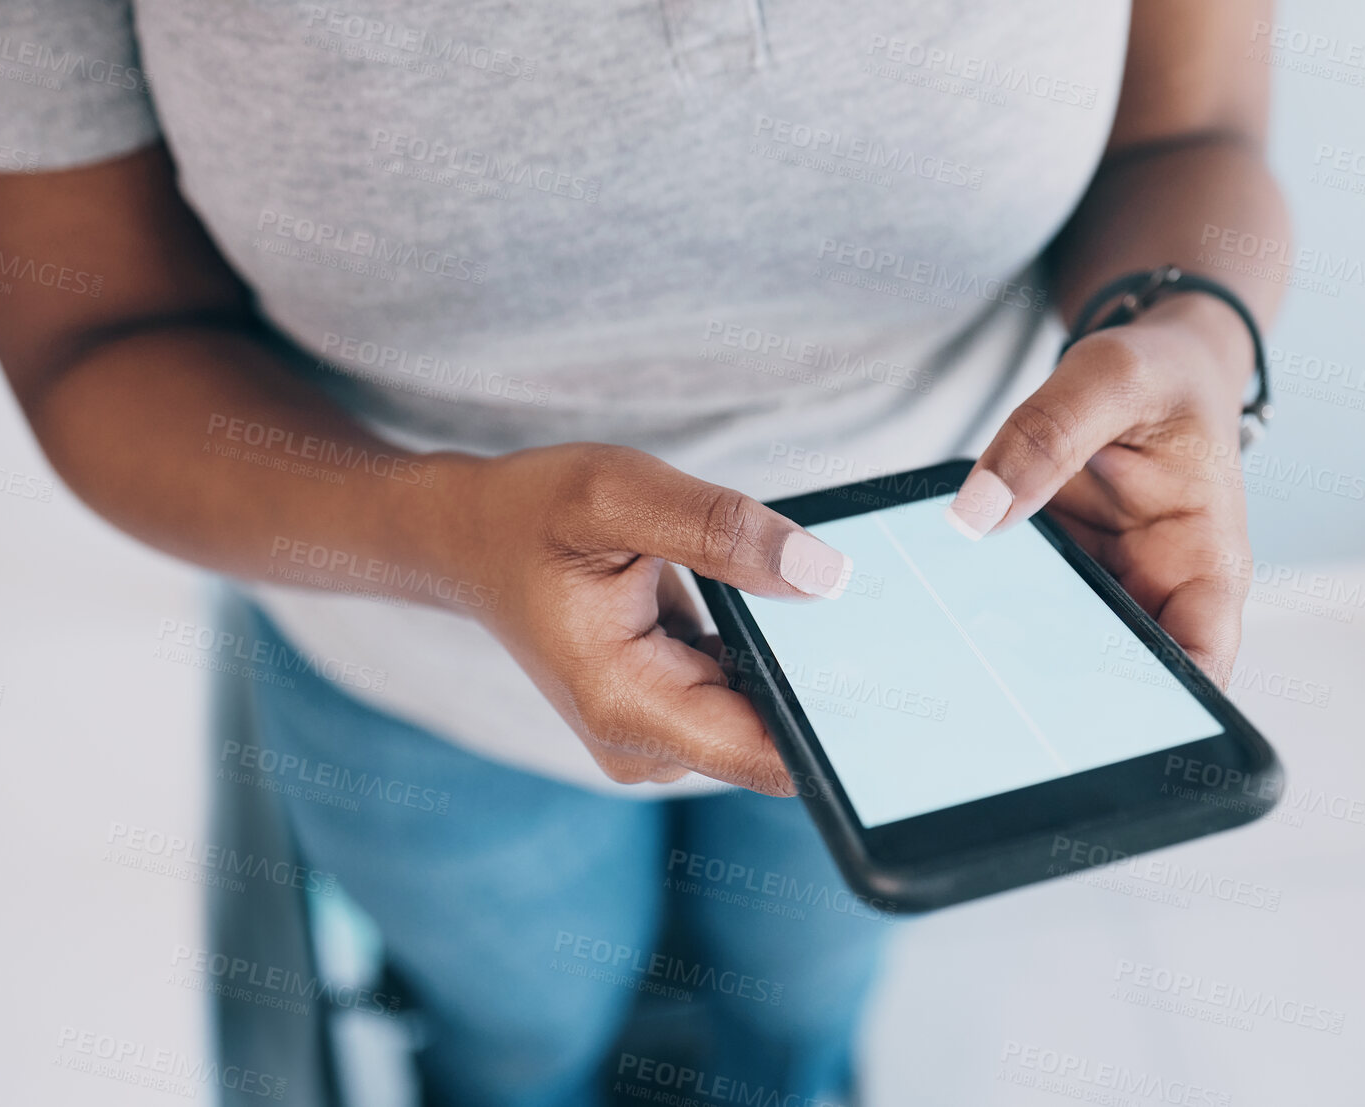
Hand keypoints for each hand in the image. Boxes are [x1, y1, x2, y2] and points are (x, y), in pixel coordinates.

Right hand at [443, 444, 854, 792]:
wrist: (466, 540)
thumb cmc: (529, 513)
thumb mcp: (619, 495)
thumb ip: (721, 531)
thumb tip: (824, 576)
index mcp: (629, 706)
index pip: (771, 756)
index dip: (838, 729)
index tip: (898, 688)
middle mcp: (645, 744)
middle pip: (778, 737)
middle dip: (825, 680)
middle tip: (877, 613)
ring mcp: (657, 736)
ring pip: (767, 716)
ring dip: (797, 665)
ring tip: (817, 598)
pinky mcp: (670, 715)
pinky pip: (747, 697)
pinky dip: (768, 656)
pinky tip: (774, 606)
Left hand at [945, 296, 1254, 685]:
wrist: (1150, 367)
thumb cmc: (1162, 373)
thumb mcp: (1112, 376)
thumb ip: (1047, 435)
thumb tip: (976, 512)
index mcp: (1207, 564)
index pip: (1199, 666)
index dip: (1157, 712)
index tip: (1088, 727)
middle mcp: (1158, 594)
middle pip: (1118, 683)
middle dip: (1059, 703)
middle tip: (989, 705)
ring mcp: (1102, 592)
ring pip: (1057, 656)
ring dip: (1008, 662)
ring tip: (951, 664)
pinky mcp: (1055, 577)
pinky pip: (1016, 612)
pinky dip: (981, 616)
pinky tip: (935, 614)